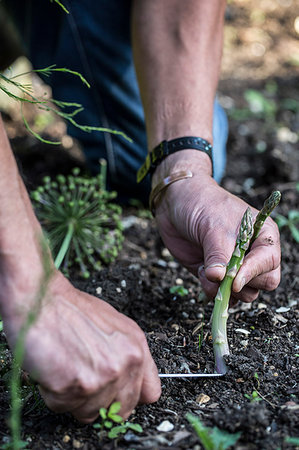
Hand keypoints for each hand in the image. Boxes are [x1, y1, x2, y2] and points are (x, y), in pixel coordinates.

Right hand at [3, 271, 160, 422]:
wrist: (39, 299)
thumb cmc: (70, 309)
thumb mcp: (113, 324)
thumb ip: (126, 354)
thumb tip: (129, 382)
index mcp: (137, 348)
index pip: (150, 393)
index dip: (130, 397)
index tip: (117, 396)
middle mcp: (125, 364)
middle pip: (120, 411)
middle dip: (100, 402)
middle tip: (81, 380)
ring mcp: (101, 378)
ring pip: (89, 413)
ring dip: (73, 398)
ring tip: (64, 368)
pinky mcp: (74, 387)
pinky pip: (62, 407)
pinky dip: (52, 394)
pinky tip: (51, 369)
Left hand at [154, 164, 280, 303]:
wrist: (175, 203)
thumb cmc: (201, 205)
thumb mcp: (213, 227)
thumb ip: (218, 255)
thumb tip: (219, 279)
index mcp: (262, 236)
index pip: (269, 263)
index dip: (253, 273)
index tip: (234, 280)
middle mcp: (253, 253)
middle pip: (263, 282)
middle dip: (242, 285)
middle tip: (221, 277)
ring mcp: (235, 266)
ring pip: (244, 293)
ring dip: (224, 289)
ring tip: (206, 271)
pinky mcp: (217, 276)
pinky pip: (222, 295)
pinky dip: (211, 291)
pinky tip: (200, 273)